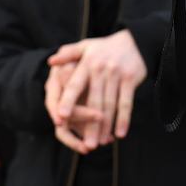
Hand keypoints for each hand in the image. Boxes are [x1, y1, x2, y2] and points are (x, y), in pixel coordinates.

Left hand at [47, 30, 145, 148]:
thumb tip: (50, 62)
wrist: (135, 40)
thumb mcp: (85, 46)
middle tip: (87, 145)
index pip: (74, 85)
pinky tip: (120, 134)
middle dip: (90, 125)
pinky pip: (126, 102)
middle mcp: (100, 69)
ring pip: (110, 105)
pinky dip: (124, 119)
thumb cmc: (105, 47)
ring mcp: (116, 74)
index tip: (61, 118)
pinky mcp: (130, 79)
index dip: (68, 102)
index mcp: (86, 64)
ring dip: (106, 127)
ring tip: (101, 144)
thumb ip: (68, 54)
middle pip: (94, 101)